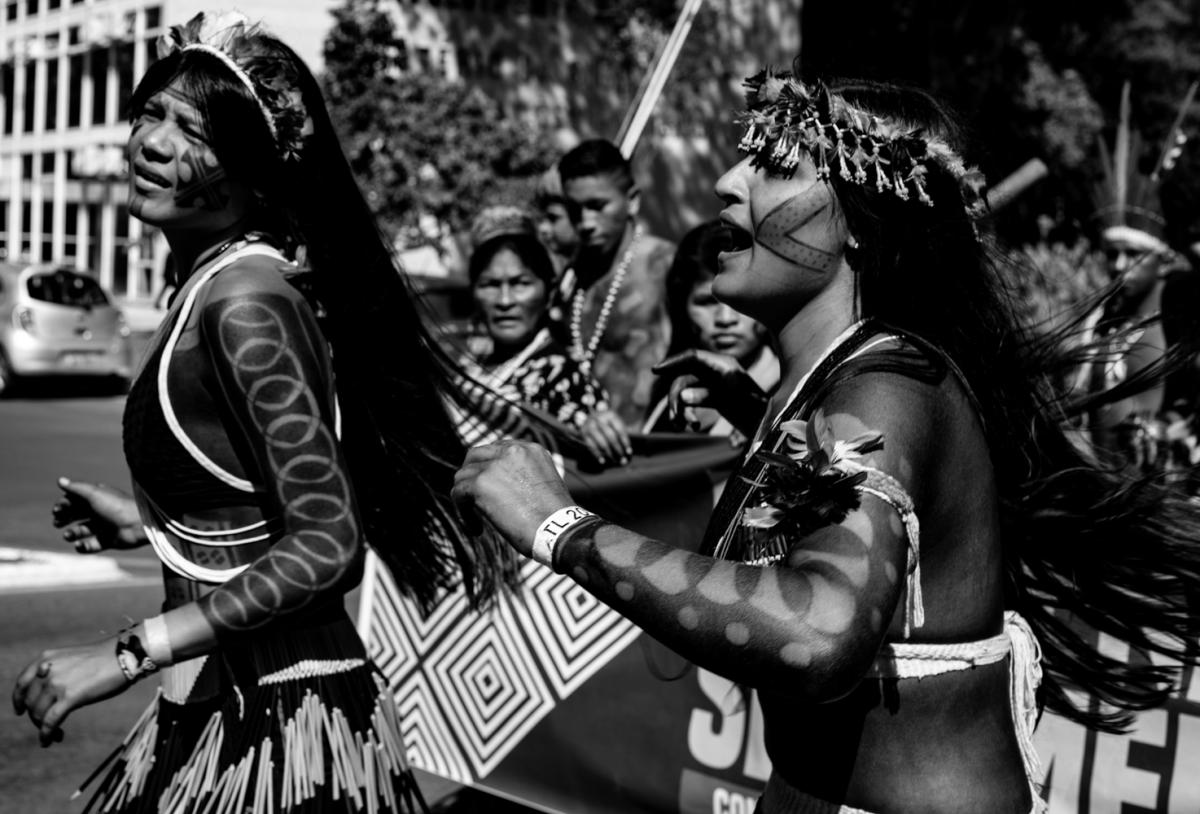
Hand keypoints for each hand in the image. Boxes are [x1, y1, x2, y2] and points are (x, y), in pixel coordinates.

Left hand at [12, 638, 131, 745]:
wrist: (125, 654)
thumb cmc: (105, 657)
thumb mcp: (73, 658)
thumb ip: (58, 672)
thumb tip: (52, 693)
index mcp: (46, 659)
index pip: (22, 683)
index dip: (18, 699)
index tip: (19, 710)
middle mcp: (47, 670)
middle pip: (30, 702)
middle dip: (35, 716)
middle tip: (46, 725)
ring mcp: (57, 683)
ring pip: (38, 713)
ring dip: (42, 727)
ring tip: (54, 735)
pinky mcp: (70, 697)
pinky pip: (50, 721)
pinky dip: (46, 733)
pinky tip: (49, 740)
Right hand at [52, 478, 145, 553]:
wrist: (138, 524)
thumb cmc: (116, 506)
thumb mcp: (94, 494)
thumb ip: (76, 488)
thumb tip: (59, 480)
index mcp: (98, 498)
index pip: (76, 501)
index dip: (64, 505)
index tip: (57, 510)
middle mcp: (100, 512)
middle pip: (77, 515)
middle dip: (64, 519)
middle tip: (57, 523)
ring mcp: (104, 526)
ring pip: (82, 530)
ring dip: (72, 533)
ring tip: (68, 536)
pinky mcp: (108, 540)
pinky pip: (92, 545)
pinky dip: (83, 546)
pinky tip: (80, 545)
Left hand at [453, 441, 573, 557]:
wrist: (559, 530)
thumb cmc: (555, 518)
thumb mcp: (544, 484)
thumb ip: (522, 475)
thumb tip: (500, 485)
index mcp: (530, 449)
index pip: (497, 449)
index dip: (489, 468)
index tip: (490, 487)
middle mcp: (512, 451)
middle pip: (475, 456)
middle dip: (472, 476)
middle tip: (474, 499)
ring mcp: (494, 465)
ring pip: (463, 475)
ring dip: (466, 497)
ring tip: (478, 519)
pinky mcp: (480, 483)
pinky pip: (458, 492)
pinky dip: (463, 512)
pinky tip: (476, 528)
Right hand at [579, 408, 632, 466]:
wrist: (589, 416)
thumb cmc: (607, 422)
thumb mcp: (615, 422)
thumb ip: (622, 434)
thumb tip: (628, 453)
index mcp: (610, 415)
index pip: (620, 430)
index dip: (625, 442)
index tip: (629, 452)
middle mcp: (599, 419)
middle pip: (611, 437)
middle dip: (618, 450)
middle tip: (623, 460)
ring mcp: (590, 426)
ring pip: (602, 443)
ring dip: (609, 454)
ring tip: (615, 461)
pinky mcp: (584, 433)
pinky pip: (591, 446)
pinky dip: (597, 455)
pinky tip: (603, 461)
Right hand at [652, 349, 767, 437]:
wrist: (771, 425)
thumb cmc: (755, 410)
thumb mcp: (731, 401)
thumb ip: (707, 397)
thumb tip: (683, 397)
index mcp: (723, 366)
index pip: (692, 357)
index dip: (673, 362)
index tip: (656, 370)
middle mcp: (716, 371)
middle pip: (684, 378)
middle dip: (676, 399)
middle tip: (675, 419)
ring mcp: (714, 383)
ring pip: (686, 392)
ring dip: (680, 410)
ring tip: (682, 427)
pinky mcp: (713, 396)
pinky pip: (692, 400)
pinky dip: (688, 414)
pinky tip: (693, 427)